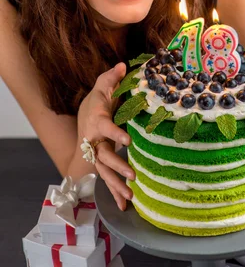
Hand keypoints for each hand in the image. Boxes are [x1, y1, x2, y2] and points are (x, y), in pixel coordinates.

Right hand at [78, 62, 134, 210]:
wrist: (85, 117)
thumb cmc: (97, 101)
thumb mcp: (103, 86)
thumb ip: (112, 77)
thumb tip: (124, 65)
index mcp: (98, 120)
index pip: (107, 127)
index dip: (116, 133)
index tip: (128, 139)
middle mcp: (95, 140)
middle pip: (103, 155)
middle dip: (117, 166)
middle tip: (132, 175)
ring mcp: (97, 153)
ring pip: (104, 171)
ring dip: (115, 185)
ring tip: (129, 197)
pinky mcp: (101, 162)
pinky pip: (107, 178)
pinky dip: (114, 192)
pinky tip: (123, 205)